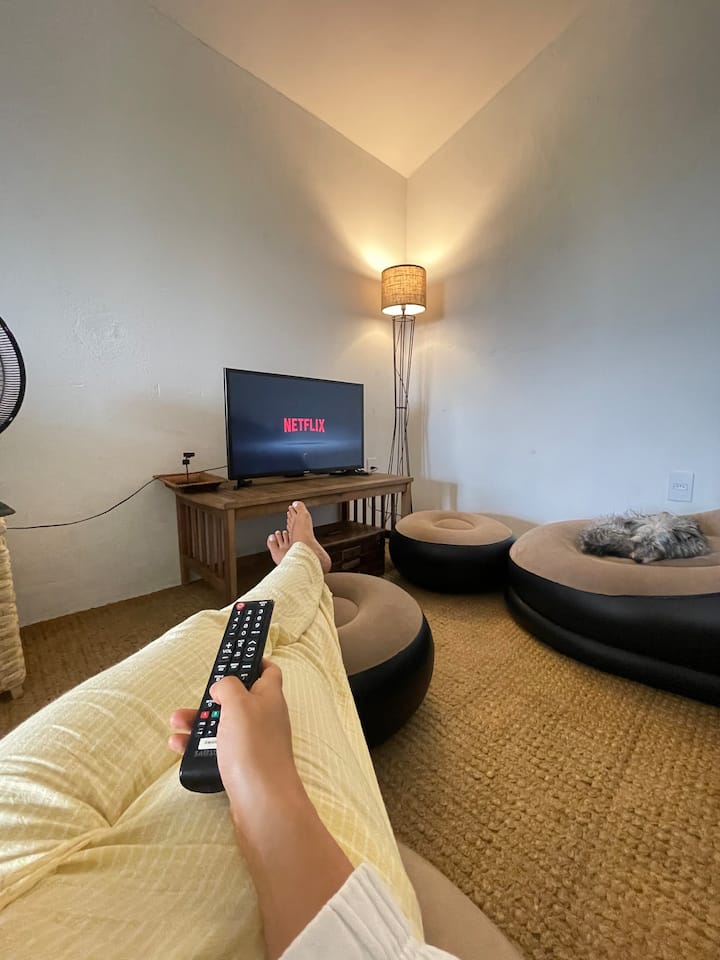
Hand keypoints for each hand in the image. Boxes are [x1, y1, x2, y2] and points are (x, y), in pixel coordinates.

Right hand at [169, 657, 352, 959]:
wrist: (262, 803)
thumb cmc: (253, 747)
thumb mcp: (238, 704)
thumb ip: (229, 686)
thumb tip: (224, 686)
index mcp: (269, 698)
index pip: (269, 672)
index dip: (254, 662)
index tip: (235, 659)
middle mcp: (265, 719)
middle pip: (238, 700)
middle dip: (213, 698)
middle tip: (195, 699)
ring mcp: (254, 745)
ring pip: (223, 726)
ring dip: (199, 722)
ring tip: (175, 724)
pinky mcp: (241, 768)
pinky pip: (217, 750)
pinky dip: (198, 746)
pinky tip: (178, 747)